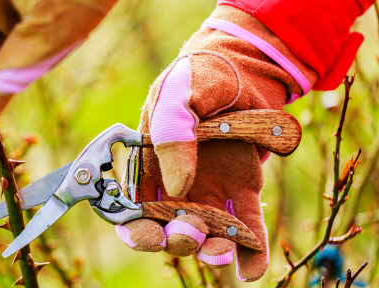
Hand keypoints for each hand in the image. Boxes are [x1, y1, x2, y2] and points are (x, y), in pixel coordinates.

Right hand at [116, 6, 317, 281]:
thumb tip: (179, 186)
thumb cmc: (202, 76)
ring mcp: (210, 189)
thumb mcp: (179, 93)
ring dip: (211, 250)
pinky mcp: (243, 190)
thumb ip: (171, 132)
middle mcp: (176, 184)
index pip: (132, 207)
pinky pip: (245, 225)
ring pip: (206, 233)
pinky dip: (249, 251)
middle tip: (191, 233)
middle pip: (168, 228)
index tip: (150, 235)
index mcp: (149, 164)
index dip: (136, 229)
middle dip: (176, 241)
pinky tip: (251, 269)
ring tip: (223, 250)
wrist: (245, 67)